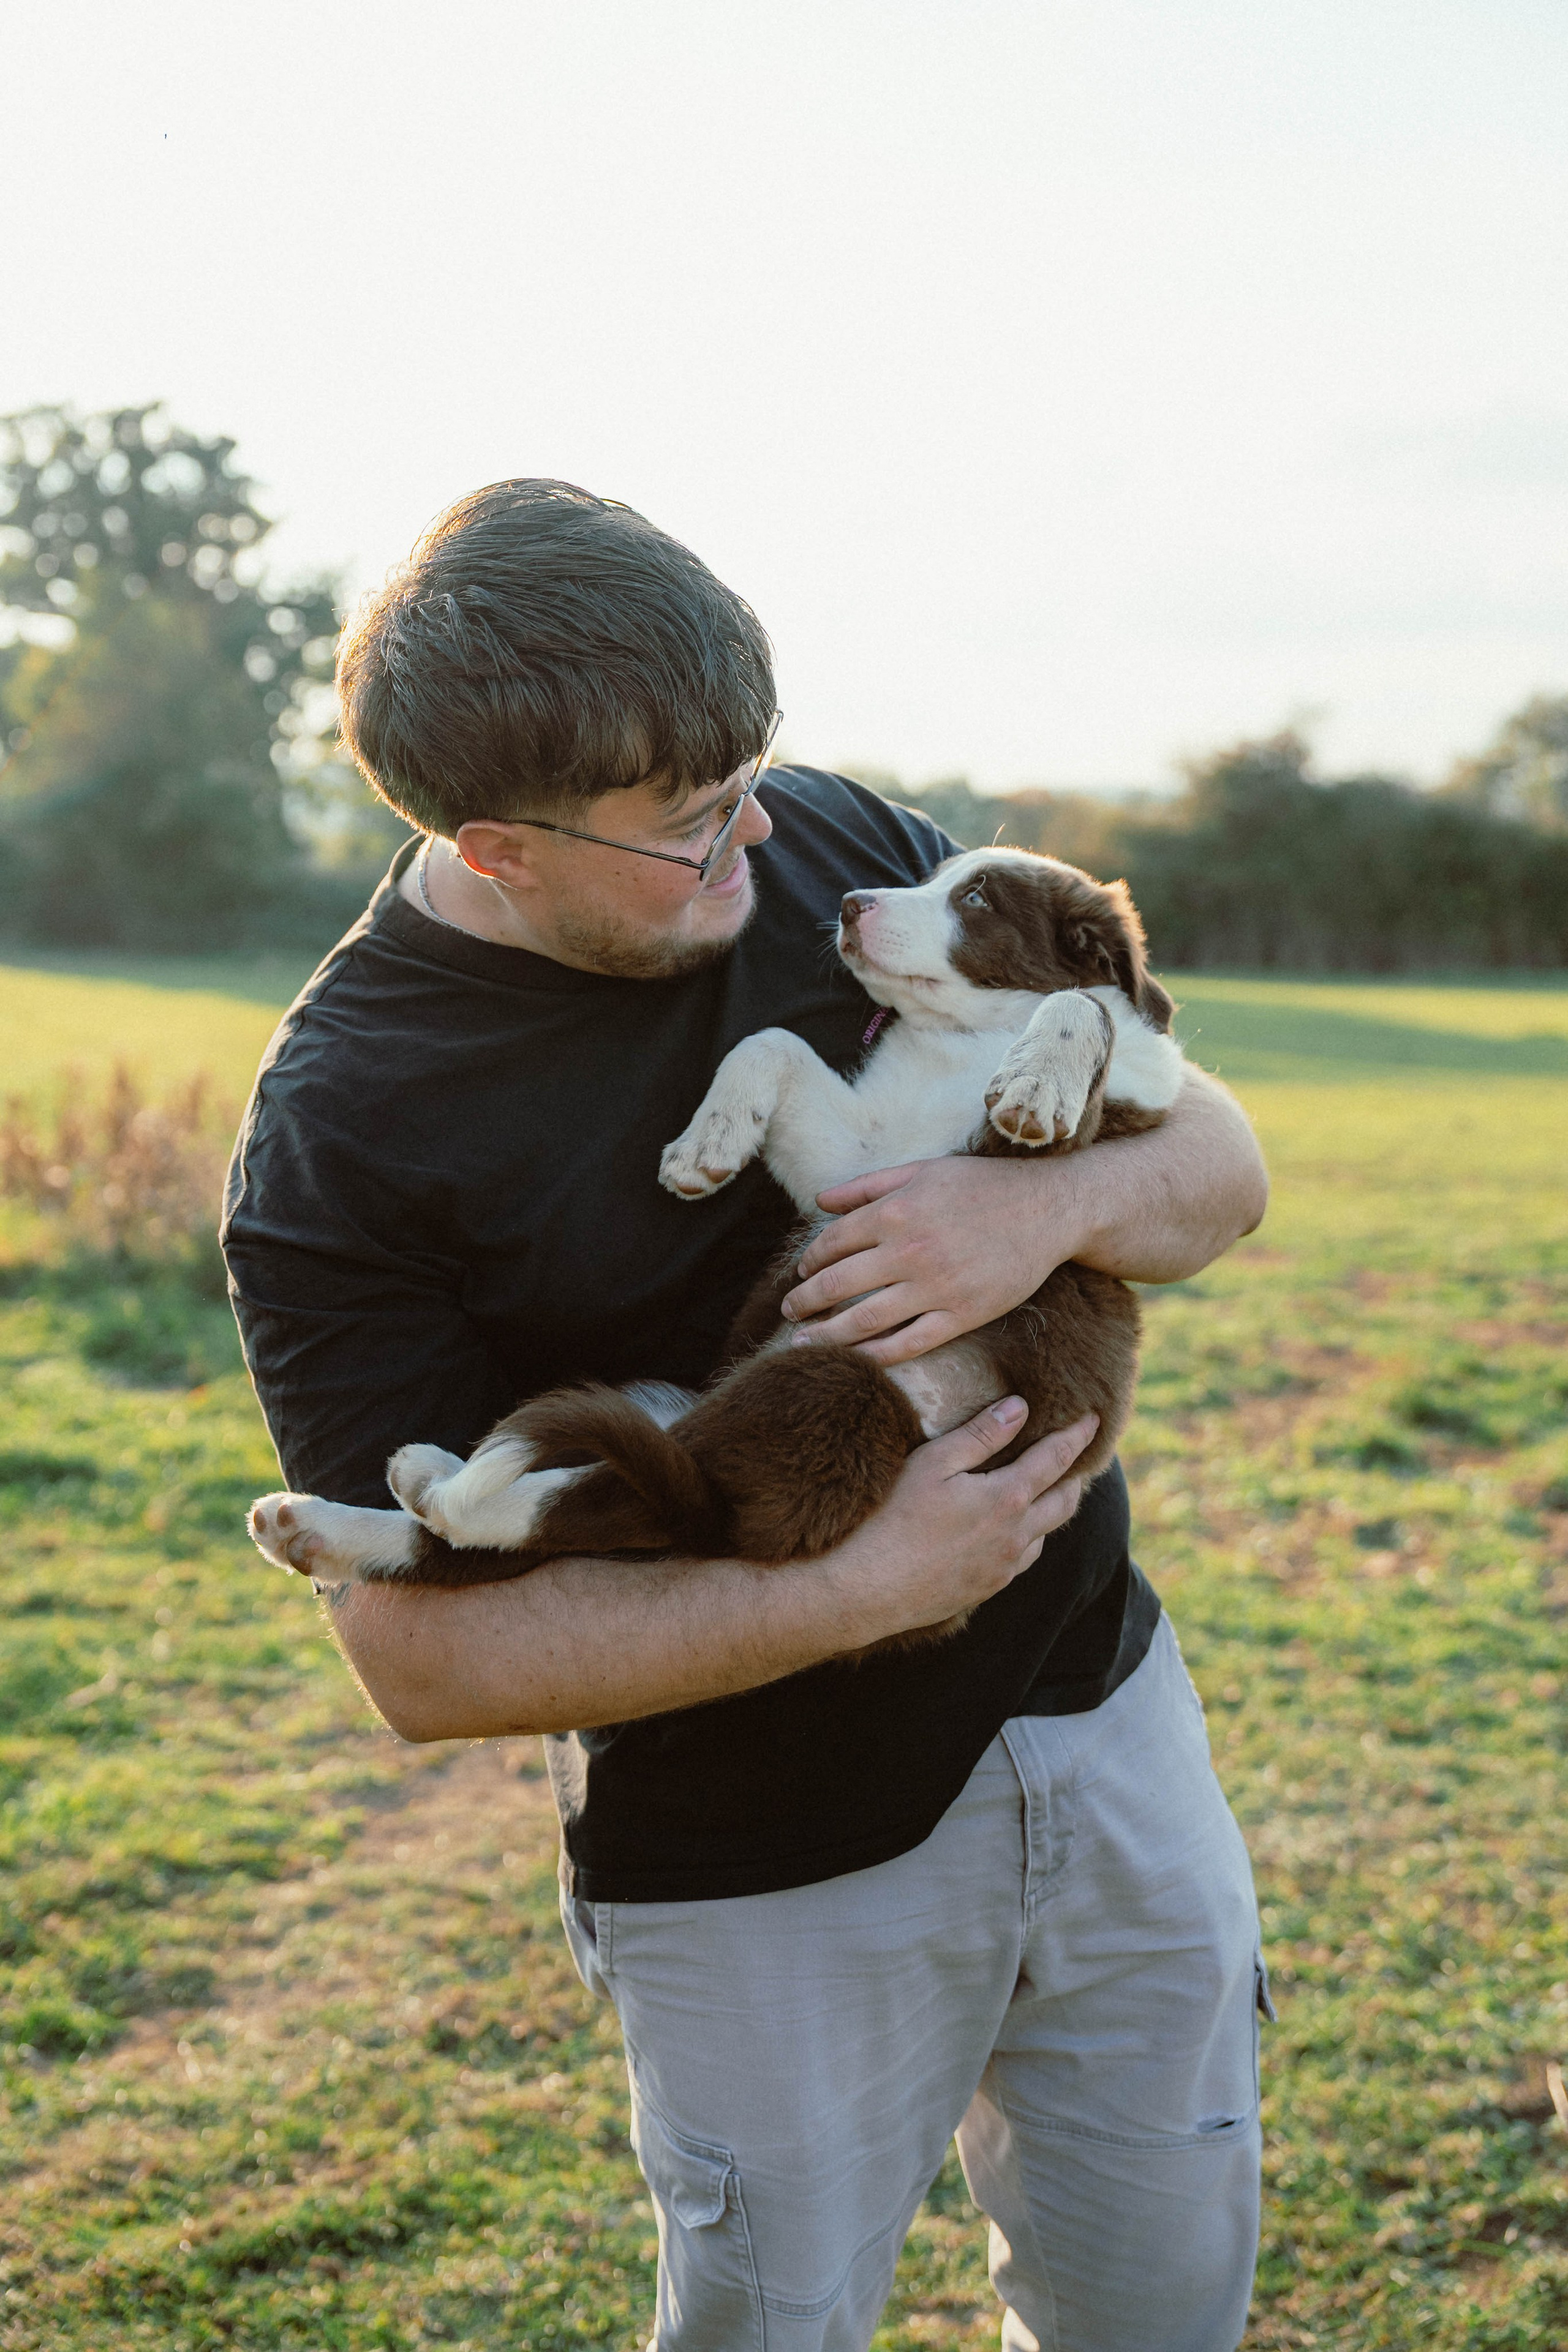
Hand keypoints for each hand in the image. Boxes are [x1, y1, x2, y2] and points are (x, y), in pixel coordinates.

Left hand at [780, 1156, 1085, 1365]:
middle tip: (789, 1311)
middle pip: (837, 1285)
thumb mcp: (923, 1170)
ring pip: (864, 1321)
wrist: (1049, 1209)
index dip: (809, 1262)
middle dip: (804, 1302)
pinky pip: (908, 1345)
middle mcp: (909, 1250)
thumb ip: (867, 1185)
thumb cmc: (984, 1185)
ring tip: (803, 1343)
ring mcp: (936, 1287)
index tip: (801, 1274)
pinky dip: (875, 1356)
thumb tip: (818, 1201)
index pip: (832, 1242)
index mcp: (896, 1211)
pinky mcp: (962, 1315)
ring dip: (826, 1336)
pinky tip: (855, 1360)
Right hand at [816, 1398, 1098, 1642]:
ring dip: (1053, 1509)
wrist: (867, 1590)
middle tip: (1081, 1456)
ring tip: (1051, 1490)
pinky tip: (1014, 1531)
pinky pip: (1022, 1559)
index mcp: (1007, 1499)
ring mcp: (1002, 1568)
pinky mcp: (985, 1589)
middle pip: (1064, 1502)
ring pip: (1045, 1535)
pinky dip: (1030, 1537)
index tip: (1094, 1419)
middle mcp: (1015, 1537)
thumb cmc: (892, 1518)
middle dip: (1076, 1475)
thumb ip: (981, 1434)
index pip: (1056, 1459)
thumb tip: (1020, 1407)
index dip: (1077, 1436)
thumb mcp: (933, 1463)